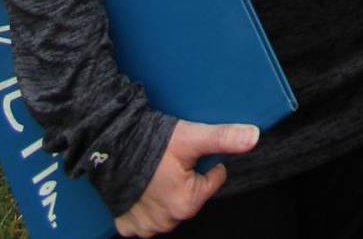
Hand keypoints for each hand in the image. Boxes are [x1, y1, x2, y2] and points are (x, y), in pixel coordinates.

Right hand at [114, 120, 259, 233]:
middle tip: (170, 162)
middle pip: (191, 195)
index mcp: (187, 203)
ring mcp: (146, 226)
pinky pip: (146, 217)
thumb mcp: (191, 137)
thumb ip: (223, 138)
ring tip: (154, 172)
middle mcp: (167, 221)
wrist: (109, 147)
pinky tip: (142, 187)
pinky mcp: (127, 226)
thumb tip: (253, 137)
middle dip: (185, 178)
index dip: (205, 162)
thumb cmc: (150, 144)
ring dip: (166, 192)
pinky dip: (146, 204)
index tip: (188, 154)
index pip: (214, 179)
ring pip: (170, 206)